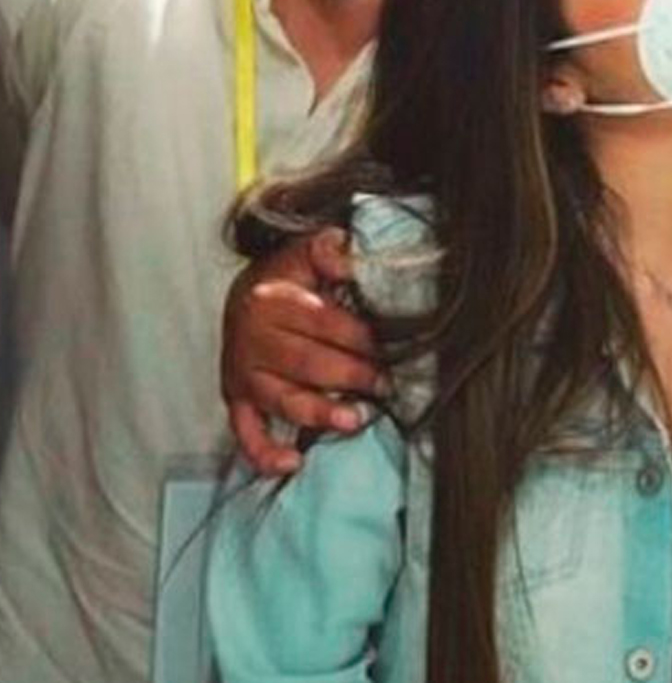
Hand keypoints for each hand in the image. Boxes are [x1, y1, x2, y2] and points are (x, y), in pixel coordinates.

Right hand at [221, 227, 381, 475]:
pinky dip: (264, 452)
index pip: (324, 323)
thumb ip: (328, 249)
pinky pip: (245, 431)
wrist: (246, 292)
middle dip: (352, 376)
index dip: (361, 338)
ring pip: (282, 399)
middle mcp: (251, 339)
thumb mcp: (305, 251)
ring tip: (354, 420)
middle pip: (307, 363)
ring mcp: (242, 373)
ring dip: (319, 413)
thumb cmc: (287, 275)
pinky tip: (291, 463)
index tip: (392, 347)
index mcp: (270, 300)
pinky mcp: (237, 398)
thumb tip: (347, 255)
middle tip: (386, 384)